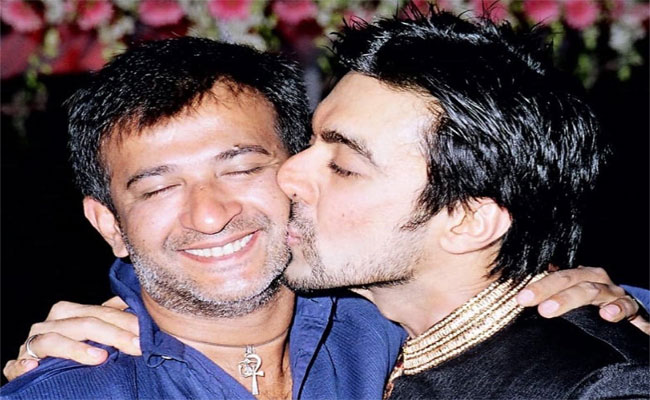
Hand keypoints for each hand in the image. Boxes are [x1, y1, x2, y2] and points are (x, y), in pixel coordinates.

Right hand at [3, 297, 140, 381]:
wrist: (41, 370)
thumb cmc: (74, 348)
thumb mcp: (95, 332)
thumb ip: (113, 318)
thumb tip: (143, 306)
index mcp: (69, 312)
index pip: (101, 312)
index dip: (126, 321)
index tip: (146, 332)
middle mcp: (49, 324)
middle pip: (83, 324)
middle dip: (114, 334)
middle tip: (136, 345)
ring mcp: (32, 345)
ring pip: (53, 340)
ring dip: (76, 349)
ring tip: (101, 357)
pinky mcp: (18, 367)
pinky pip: (16, 365)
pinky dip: (22, 365)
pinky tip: (34, 367)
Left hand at [516, 266, 648, 334]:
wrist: (626, 317)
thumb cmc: (590, 309)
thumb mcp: (567, 300)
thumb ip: (547, 296)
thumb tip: (517, 298)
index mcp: (576, 276)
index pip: (553, 274)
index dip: (535, 284)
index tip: (518, 297)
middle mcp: (594, 279)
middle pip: (568, 278)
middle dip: (545, 288)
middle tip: (525, 300)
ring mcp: (612, 292)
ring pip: (592, 290)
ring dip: (569, 298)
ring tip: (548, 310)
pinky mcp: (630, 308)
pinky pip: (626, 306)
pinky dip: (617, 309)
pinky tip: (605, 315)